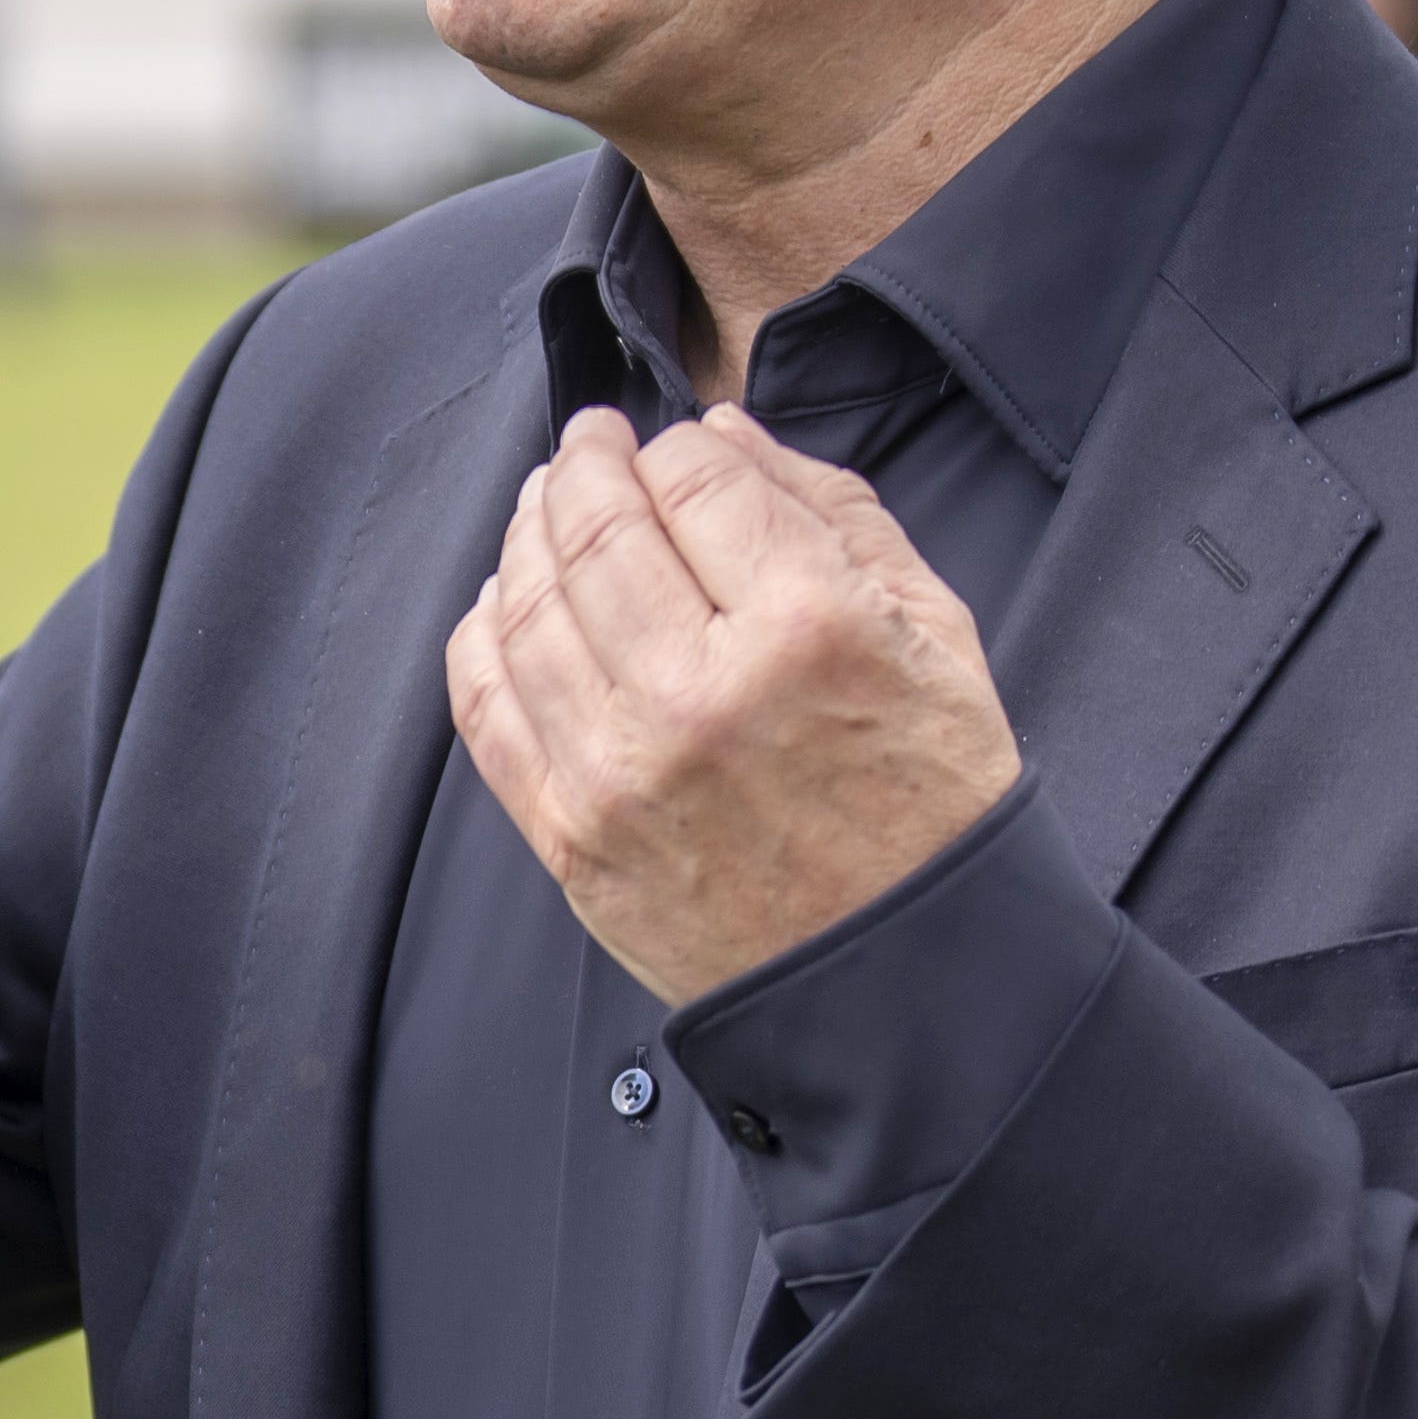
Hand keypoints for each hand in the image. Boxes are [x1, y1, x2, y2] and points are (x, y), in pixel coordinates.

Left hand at [443, 406, 1020, 1006]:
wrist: (907, 987)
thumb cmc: (934, 802)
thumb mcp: (933, 633)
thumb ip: (831, 511)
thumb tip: (718, 430)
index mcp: (808, 628)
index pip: (692, 476)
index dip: (677, 446)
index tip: (674, 448)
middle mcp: (700, 692)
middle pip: (593, 524)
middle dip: (583, 464)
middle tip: (588, 446)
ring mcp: (620, 770)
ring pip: (527, 601)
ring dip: (526, 533)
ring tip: (547, 508)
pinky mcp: (570, 837)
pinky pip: (485, 703)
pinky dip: (484, 631)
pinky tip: (507, 601)